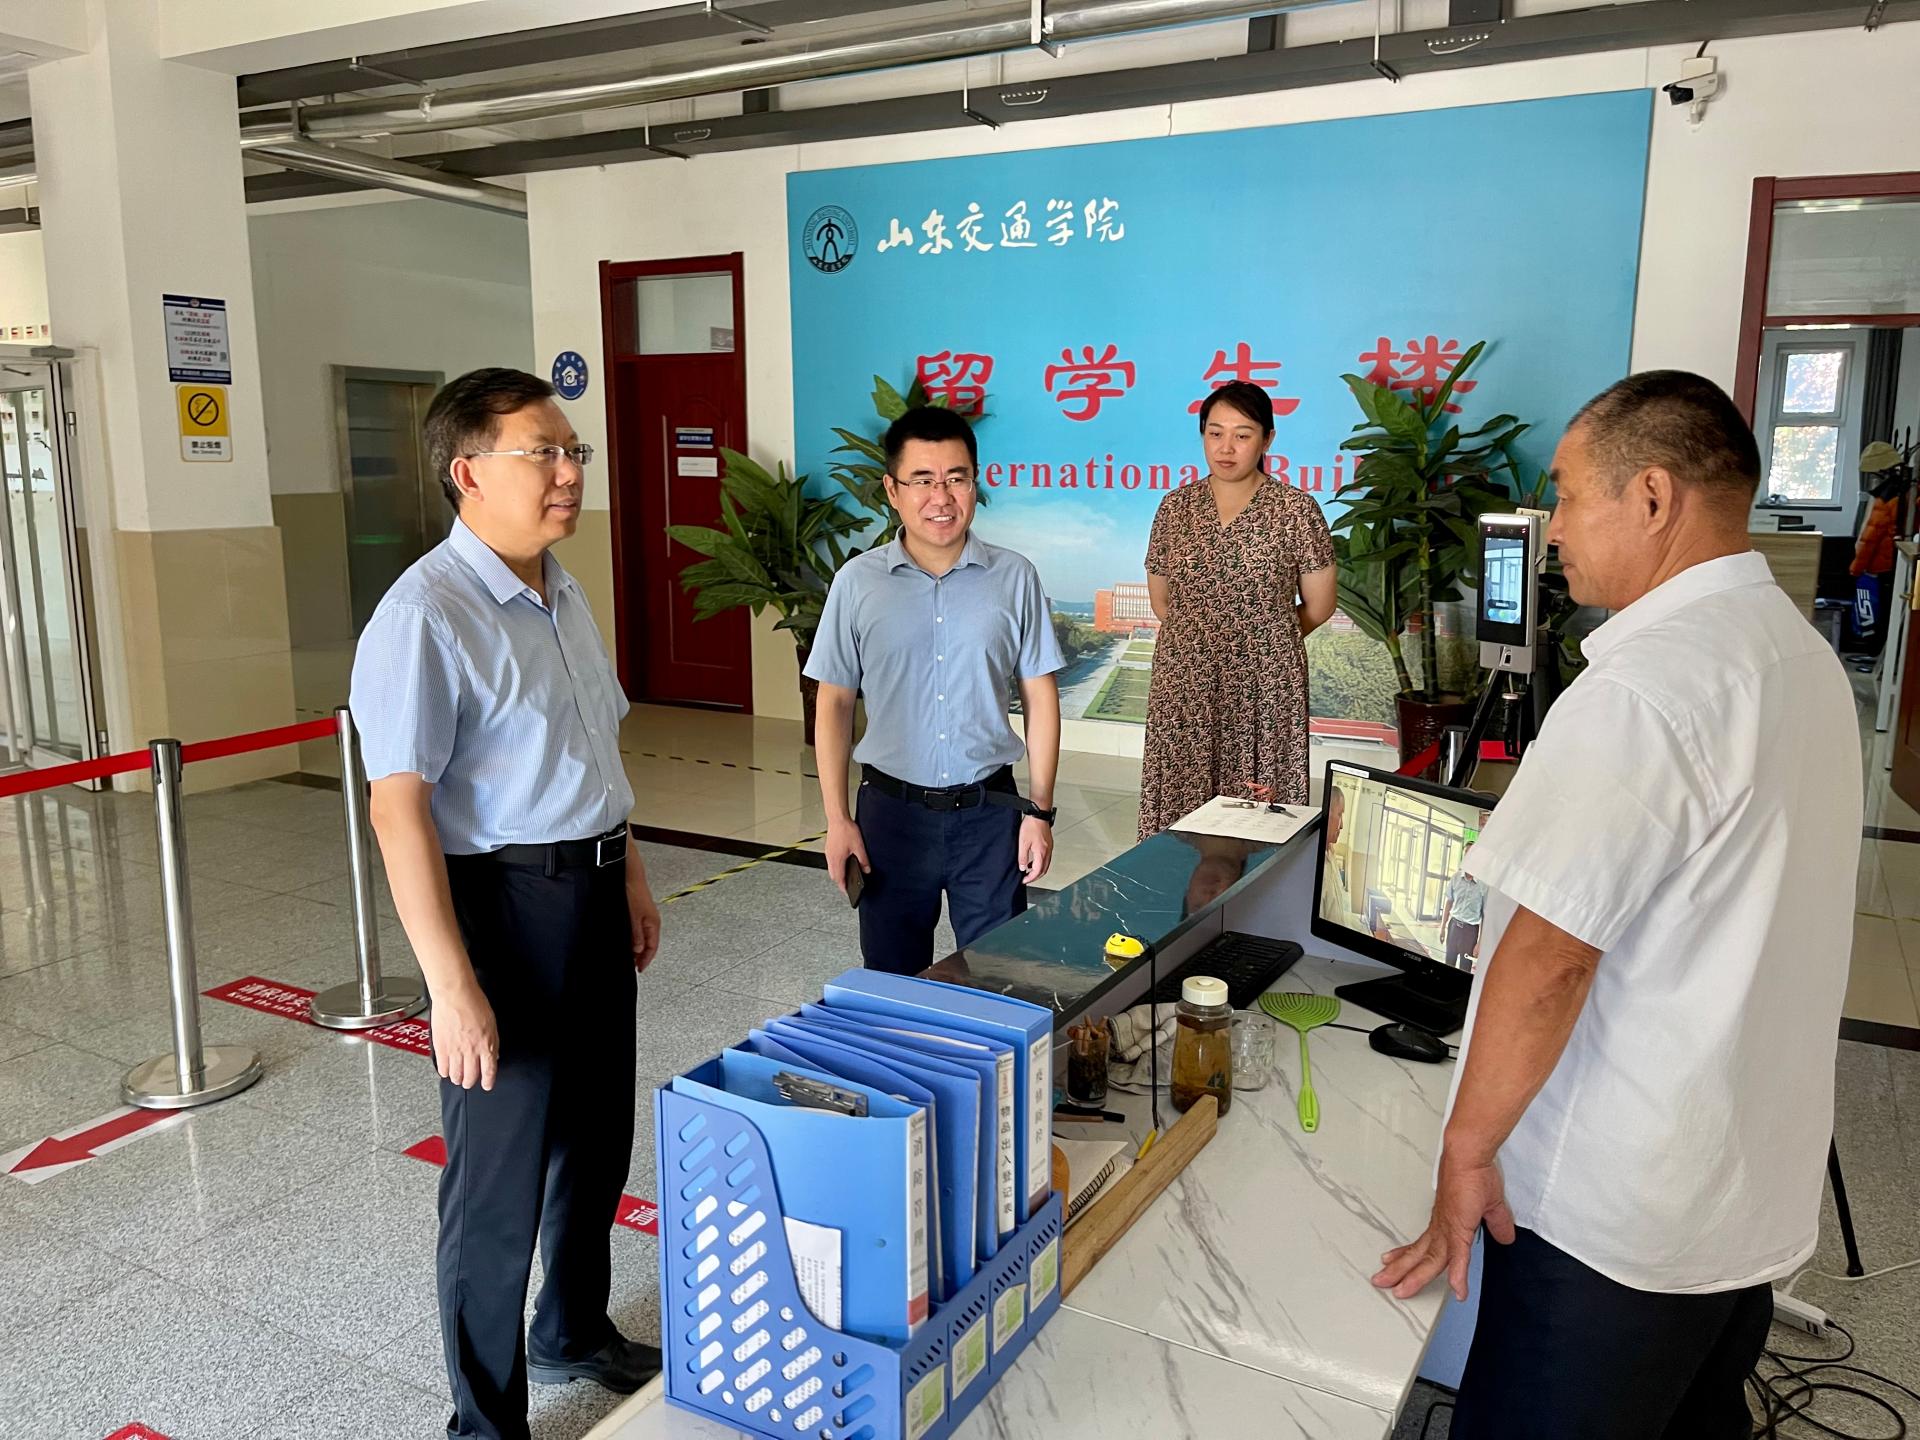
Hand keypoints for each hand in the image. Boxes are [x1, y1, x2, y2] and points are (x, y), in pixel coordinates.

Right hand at [433, 983, 498, 1091]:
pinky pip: (442, 1067)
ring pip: (456, 1075)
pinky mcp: (441, 1048)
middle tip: (469, 1082)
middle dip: (470, 1082)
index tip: (487, 1085)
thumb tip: (493, 1054)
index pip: (489, 1070)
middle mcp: (471, 1051)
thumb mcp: (491, 1023)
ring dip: (457, 1079)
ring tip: (458, 1078)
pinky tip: (446, 1071)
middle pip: (471, 1076)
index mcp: (486, 1044)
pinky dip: (444, 1072)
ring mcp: (455, 1051)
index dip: (488, 1081)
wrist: (454, 995)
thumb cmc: (473, 1002)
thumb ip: (492, 1041)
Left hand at [627, 871, 661, 972]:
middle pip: (649, 944)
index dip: (646, 960)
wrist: (630, 877)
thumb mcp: (633, 918)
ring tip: (631, 956)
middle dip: (642, 956)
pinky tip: (629, 941)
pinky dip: (636, 939)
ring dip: (638, 948)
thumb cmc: (633, 893)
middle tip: (634, 965)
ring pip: (645, 938)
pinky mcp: (640, 913)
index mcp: (654, 924)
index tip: (640, 969)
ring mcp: (646, 917)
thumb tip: (638, 949)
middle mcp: (652, 921)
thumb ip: (636, 935)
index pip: (652, 947)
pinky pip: (640, 931)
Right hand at [826, 818, 869, 897]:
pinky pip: (831, 861)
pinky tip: (842, 862)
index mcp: (837, 860)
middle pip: (833, 875)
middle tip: (847, 885)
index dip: (843, 886)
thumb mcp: (859, 847)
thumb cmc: (846, 830)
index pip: (839, 878)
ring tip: (845, 875)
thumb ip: (863, 860)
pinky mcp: (828, 848)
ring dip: (838, 873)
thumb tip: (866, 870)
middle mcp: (831, 858)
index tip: (847, 892)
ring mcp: (828, 853)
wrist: (838, 819)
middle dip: (840, 881)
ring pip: (831, 869)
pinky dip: (836, 866)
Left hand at [1018, 815, 1052, 884]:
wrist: (1038, 814)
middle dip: (1035, 876)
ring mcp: (1049, 847)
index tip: (1024, 880)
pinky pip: (1046, 858)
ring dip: (1038, 870)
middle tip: (1027, 878)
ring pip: (1046, 864)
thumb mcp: (1023, 842)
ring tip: (1029, 870)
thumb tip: (1022, 867)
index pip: (1037, 871)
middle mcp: (1047, 851)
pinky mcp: (1049, 843)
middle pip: (1043, 870)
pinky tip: (1033, 860)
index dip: (1030, 878)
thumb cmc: (1031, 825)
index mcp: (1041, 852)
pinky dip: (1040, 862)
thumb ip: (1023, 857)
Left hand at [1371, 1149, 1514, 1300]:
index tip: (1397, 1268)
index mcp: (1446, 1223)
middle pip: (1420, 1256)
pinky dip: (1458, 1274)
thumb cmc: (1474, 1174)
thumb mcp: (1491, 1205)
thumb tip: (1505, 1237)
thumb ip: (1497, 1223)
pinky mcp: (1460, 1229)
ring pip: (1430, 1260)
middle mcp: (1442, 1227)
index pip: (1425, 1246)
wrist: (1468, 1156)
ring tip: (1398, 1291)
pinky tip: (1457, 1289)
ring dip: (1415, 1277)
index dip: (1411, 1258)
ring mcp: (1449, 1229)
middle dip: (1401, 1272)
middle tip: (1382, 1283)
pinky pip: (1459, 1257)